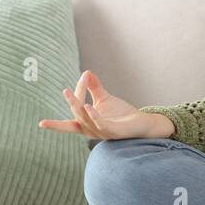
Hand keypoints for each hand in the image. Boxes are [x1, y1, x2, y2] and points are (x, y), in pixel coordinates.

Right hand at [37, 69, 170, 142]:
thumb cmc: (120, 113)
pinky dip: (93, 116)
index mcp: (86, 123)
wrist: (140, 123)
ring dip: (78, 106)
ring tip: (70, 93)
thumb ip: (94, 87)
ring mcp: (101, 132)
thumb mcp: (104, 98)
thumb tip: (86, 72)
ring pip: (85, 120)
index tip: (84, 75)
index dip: (78, 92)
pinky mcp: (113, 132)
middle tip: (64, 90)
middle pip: (77, 116)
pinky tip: (88, 106)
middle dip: (71, 103)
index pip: (76, 107)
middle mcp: (91, 129)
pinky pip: (100, 125)